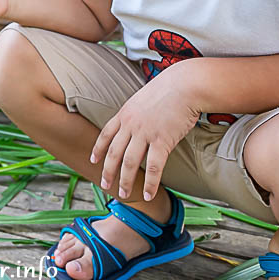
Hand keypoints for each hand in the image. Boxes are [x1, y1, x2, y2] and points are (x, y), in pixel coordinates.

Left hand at [91, 62, 201, 200]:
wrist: (185, 84)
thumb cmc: (169, 88)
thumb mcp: (143, 98)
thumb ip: (136, 111)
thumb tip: (135, 121)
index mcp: (125, 113)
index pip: (105, 134)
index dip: (98, 149)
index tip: (92, 160)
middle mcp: (131, 125)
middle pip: (114, 153)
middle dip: (107, 171)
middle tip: (104, 186)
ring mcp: (145, 133)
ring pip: (130, 163)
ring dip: (125, 181)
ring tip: (124, 194)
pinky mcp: (162, 140)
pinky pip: (154, 167)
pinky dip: (150, 183)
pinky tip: (148, 195)